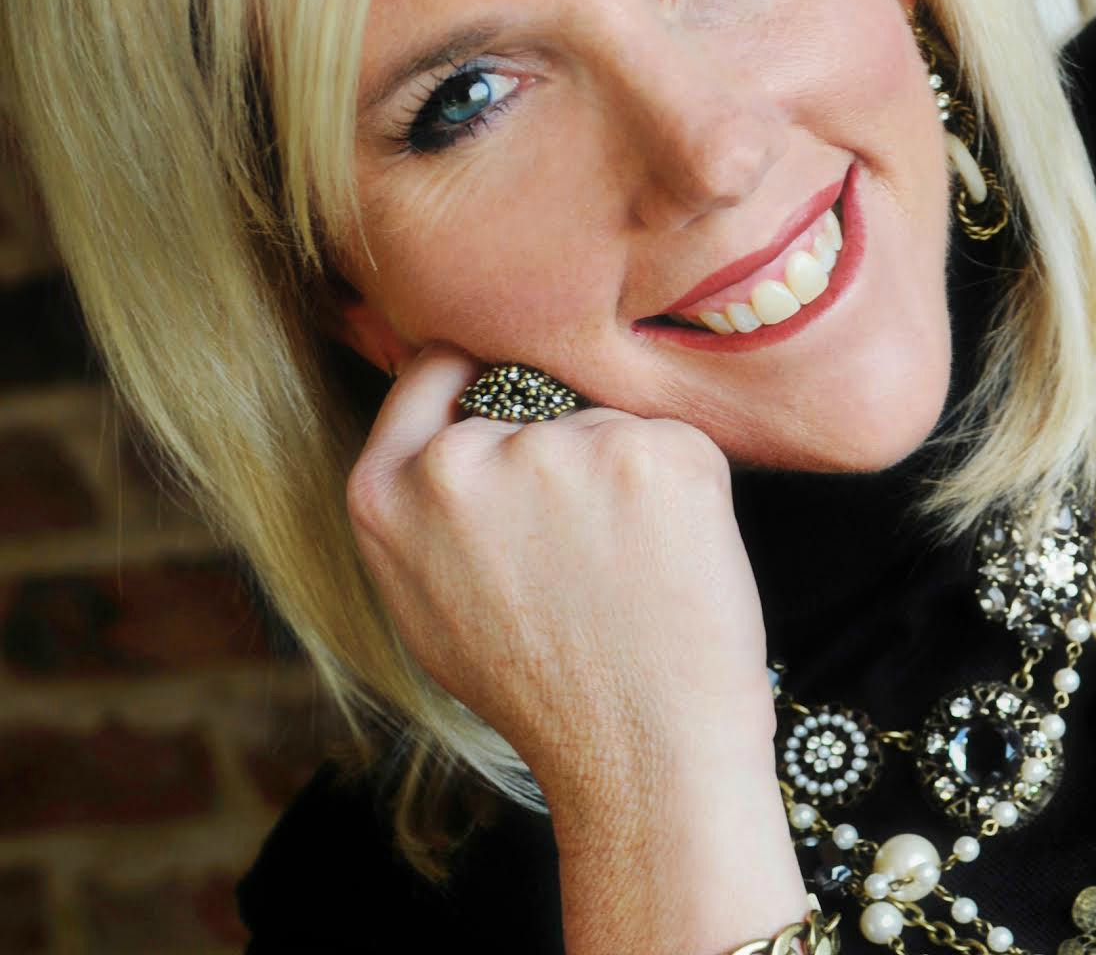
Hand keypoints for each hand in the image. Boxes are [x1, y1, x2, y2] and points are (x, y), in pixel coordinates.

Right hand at [344, 342, 778, 804]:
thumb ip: (422, 501)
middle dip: (560, 450)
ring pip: (603, 421)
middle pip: (532, 399)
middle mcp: (466, 459)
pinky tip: (670, 556)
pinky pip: (668, 437)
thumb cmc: (542, 682)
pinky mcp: (655, 449)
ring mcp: (564, 448)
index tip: (508, 393)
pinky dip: (678, 485)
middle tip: (582, 551)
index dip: (475, 377)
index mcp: (390, 491)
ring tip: (626, 567)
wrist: (646, 753)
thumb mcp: (426, 600)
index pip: (434, 368)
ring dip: (621, 473)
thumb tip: (448, 407)